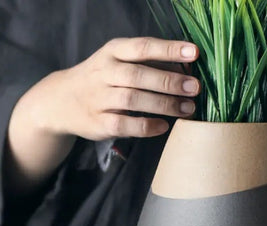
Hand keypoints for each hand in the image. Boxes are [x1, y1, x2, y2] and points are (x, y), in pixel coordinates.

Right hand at [6, 37, 200, 192]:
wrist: (61, 101)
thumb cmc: (102, 80)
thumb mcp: (118, 62)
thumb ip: (147, 65)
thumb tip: (186, 72)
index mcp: (113, 52)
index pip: (143, 47)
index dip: (169, 49)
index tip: (194, 52)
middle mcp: (105, 72)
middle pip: (139, 75)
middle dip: (169, 81)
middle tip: (195, 88)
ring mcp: (99, 98)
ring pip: (134, 100)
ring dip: (164, 104)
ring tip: (187, 108)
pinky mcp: (98, 122)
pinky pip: (126, 125)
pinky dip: (147, 126)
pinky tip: (163, 126)